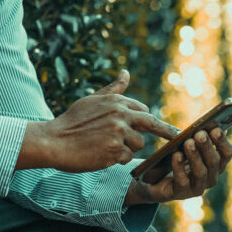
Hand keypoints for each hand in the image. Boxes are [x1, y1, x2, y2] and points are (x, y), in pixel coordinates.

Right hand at [17, 70, 178, 171]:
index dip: (148, 120)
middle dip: (166, 131)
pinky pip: (127, 157)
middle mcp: (120, 114)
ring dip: (127, 147)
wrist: (54, 140)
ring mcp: (118, 133)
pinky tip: (101, 155)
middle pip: (151, 124)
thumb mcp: (92, 100)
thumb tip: (126, 73)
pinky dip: (117, 158)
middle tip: (177, 136)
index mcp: (116, 101)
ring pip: (138, 143)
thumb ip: (113, 90)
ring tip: (105, 146)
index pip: (143, 110)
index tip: (164, 127)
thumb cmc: (72, 121)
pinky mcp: (114, 151)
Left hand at [123, 127, 231, 205]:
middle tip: (200, 134)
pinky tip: (176, 155)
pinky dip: (179, 167)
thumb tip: (216, 124)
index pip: (227, 153)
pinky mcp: (181, 193)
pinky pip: (182, 180)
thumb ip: (202, 137)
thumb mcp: (189, 145)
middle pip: (214, 162)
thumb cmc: (176, 157)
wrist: (156, 179)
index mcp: (216, 164)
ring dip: (195, 156)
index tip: (216, 129)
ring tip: (188, 142)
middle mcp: (210, 177)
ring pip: (200, 172)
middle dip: (207, 147)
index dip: (223, 141)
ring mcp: (197, 187)